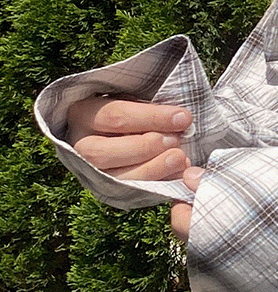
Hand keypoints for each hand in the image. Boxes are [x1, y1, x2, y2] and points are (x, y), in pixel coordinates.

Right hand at [68, 93, 199, 188]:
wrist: (112, 131)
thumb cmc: (128, 109)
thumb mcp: (131, 98)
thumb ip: (147, 107)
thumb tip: (179, 119)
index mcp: (82, 113)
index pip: (116, 116)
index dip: (151, 118)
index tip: (183, 118)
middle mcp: (79, 145)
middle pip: (106, 152)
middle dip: (146, 147)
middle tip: (177, 140)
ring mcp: (89, 172)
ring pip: (114, 178)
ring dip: (151, 169)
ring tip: (179, 159)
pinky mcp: (105, 191)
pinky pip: (128, 193)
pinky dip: (154, 184)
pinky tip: (175, 175)